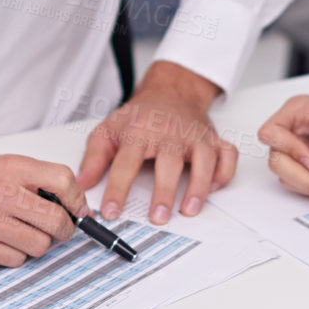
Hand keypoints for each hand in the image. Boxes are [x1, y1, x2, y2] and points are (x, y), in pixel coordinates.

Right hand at [0, 155, 82, 265]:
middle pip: (56, 221)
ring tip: (24, 233)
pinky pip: (16, 260)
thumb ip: (40, 180)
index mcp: (12, 169)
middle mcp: (0, 194)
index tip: (77, 210)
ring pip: (39, 245)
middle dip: (64, 230)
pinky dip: (16, 254)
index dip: (77, 200)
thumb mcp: (6, 166)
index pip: (63, 181)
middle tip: (57, 229)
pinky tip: (4, 241)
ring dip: (38, 243)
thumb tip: (77, 205)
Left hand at [78, 61, 232, 224]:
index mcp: (139, 131)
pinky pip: (227, 156)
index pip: (125, 163)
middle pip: (169, 163)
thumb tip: (81, 184)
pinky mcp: (213, 139)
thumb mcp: (108, 130)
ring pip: (204, 160)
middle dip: (164, 192)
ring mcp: (194, 136)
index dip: (117, 190)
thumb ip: (93, 158)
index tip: (110, 212)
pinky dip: (224, 173)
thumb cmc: (138, 116)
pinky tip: (212, 188)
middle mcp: (170, 133)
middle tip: (157, 217)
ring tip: (189, 210)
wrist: (169, 92)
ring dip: (199, 186)